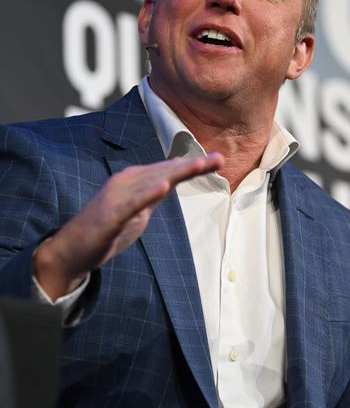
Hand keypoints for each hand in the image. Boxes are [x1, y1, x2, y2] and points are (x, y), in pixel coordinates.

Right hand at [33, 152, 223, 299]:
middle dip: (192, 165)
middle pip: (165, 171)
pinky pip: (133, 204)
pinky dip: (148, 194)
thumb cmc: (107, 229)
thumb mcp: (138, 209)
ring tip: (199, 164)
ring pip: (152, 182)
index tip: (219, 159)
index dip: (194, 165)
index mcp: (134, 181)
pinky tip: (164, 187)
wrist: (72, 249)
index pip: (169, 170)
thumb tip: (171, 181)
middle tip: (219, 158)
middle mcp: (126, 183)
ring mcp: (118, 198)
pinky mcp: (111, 216)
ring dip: (176, 172)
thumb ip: (153, 195)